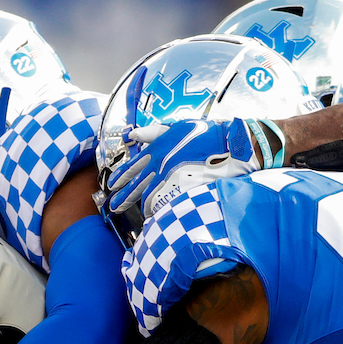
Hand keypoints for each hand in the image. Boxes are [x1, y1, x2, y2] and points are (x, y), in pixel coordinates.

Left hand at [106, 118, 264, 217]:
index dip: (121, 176)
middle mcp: (161, 164)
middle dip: (123, 197)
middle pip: (137, 185)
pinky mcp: (184, 190)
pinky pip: (167, 204)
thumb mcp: (178, 128)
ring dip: (143, 207)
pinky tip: (157, 215)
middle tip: (113, 207)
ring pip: (150, 198)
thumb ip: (154, 133)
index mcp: (158, 148)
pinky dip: (160, 210)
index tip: (111, 185)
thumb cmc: (207, 134)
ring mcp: (172, 179)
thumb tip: (134, 134)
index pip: (133, 166)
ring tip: (138, 214)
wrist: (231, 145)